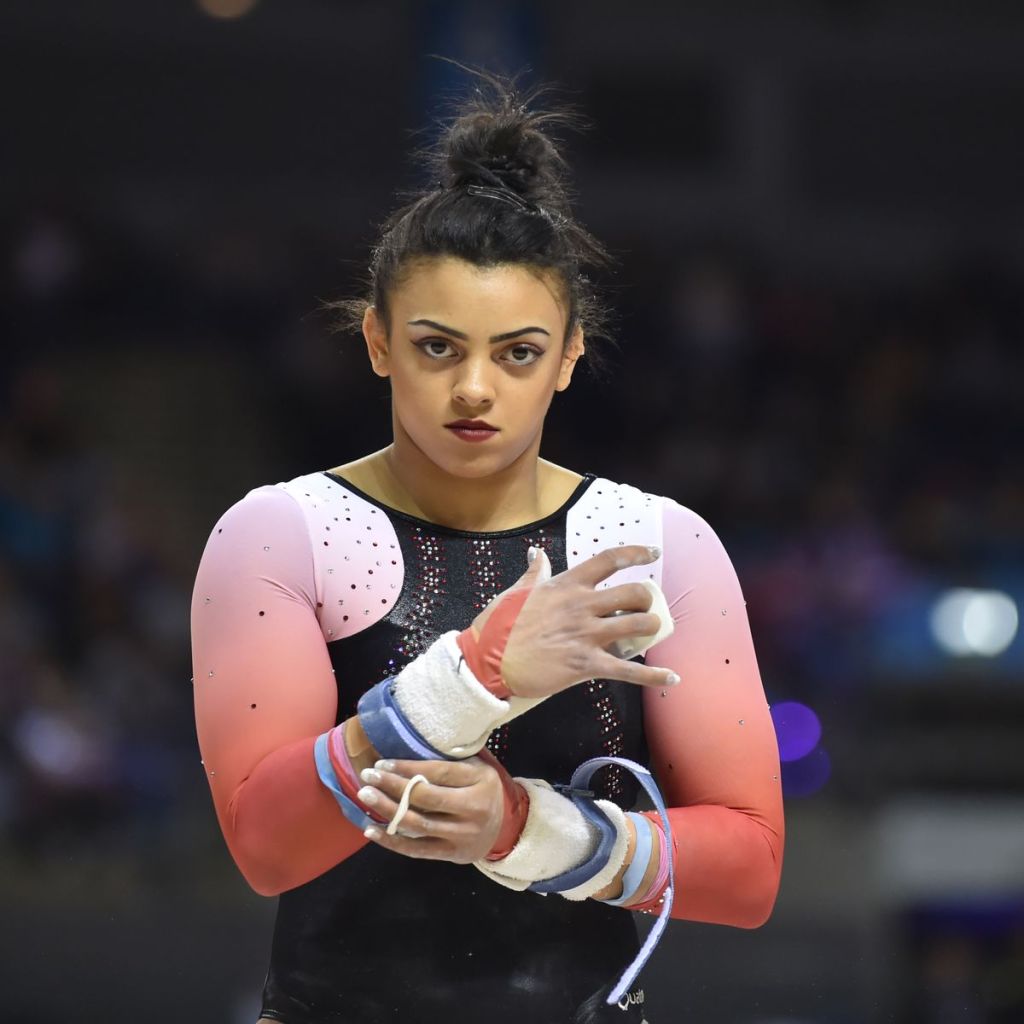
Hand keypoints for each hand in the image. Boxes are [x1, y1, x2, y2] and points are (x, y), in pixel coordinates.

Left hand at [356, 757, 504, 863]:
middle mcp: (474, 809)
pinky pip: (417, 850)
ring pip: (418, 824)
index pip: (439, 772)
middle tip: (368, 776)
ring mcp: (462, 835)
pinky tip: (372, 829)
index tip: (383, 762)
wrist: (506, 827)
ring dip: (388, 810)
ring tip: (365, 797)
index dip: (408, 767)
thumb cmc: (483, 789)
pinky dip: (392, 841)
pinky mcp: (452, 854)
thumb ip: (450, 761)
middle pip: (426, 798)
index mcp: (480, 780)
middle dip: (393, 786)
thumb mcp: (477, 768)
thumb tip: (406, 748)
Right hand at [468, 545, 676, 698]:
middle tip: (644, 608)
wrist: (487, 663)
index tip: (653, 553)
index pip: (609, 560)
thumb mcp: (516, 592)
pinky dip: (653, 675)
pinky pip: (629, 670)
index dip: (636, 553)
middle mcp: (582, 606)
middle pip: (634, 593)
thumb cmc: (498, 626)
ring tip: (649, 633)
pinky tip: (670, 678)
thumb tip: (539, 554)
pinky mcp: (586, 665)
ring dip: (651, 628)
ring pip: (639, 625)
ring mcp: (587, 635)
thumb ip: (535, 573)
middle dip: (647, 599)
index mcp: (567, 585)